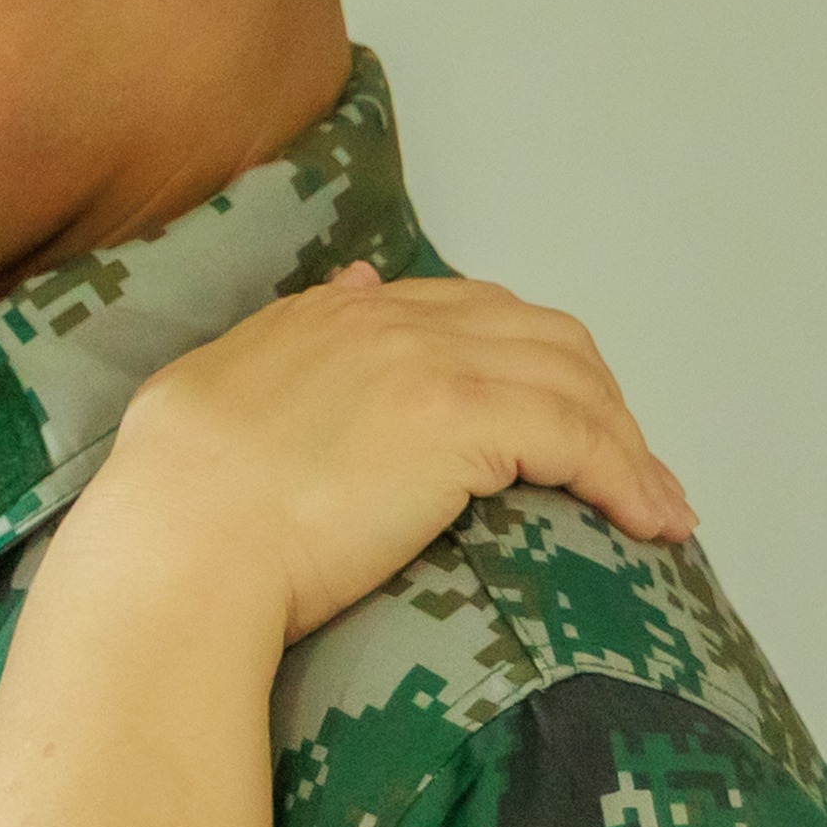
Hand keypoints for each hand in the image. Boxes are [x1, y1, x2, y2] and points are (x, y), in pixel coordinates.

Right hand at [86, 268, 693, 645]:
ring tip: (657, 506)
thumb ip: (286, 336)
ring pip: (572, 380)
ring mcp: (429, 365)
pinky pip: (581, 437)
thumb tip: (355, 282)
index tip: (550, 417)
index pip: (461, 311)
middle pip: (536, 334)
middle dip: (594, 395)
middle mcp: (388, 320)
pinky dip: (628, 476)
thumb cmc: (169, 506)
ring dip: (627, 443)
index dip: (520, 360)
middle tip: (624, 466)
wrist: (175, 545)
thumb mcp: (211, 385)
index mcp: (329, 316)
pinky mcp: (464, 423)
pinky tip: (650, 521)